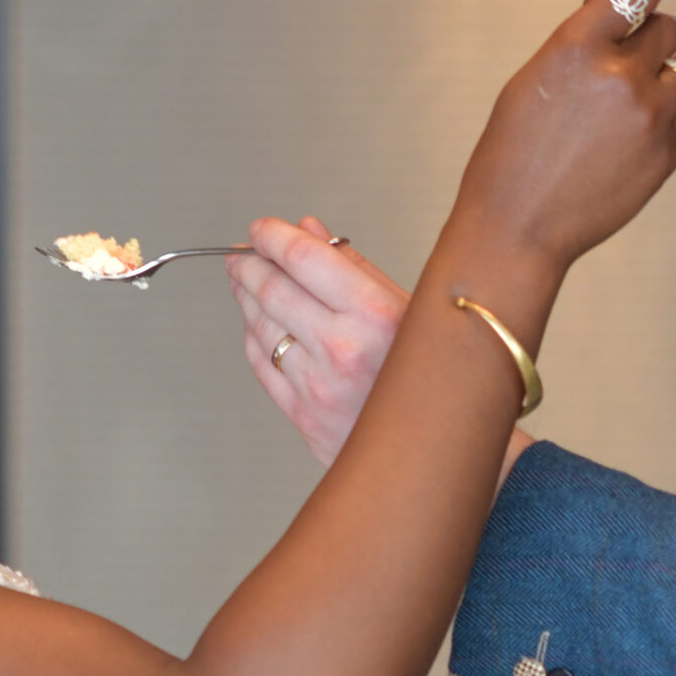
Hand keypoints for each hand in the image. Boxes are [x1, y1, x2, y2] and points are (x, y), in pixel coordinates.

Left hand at [228, 216, 409, 466]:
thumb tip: (310, 231)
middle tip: (241, 254)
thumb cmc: (430, 375)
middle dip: (248, 264)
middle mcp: (342, 348)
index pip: (303, 258)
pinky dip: (253, 335)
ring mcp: (318, 385)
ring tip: (244, 281)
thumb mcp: (408, 307)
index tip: (261, 229)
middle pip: (272, 289)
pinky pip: (261, 364)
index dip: (273, 236)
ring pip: (260, 326)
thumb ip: (354, 267)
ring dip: (245, 297)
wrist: (434, 446)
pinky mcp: (304, 415)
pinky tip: (257, 323)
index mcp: (375, 314)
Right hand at [449, 0, 675, 275]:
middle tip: (617, 68)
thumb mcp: (537, 75)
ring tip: (637, 95)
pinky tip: (637, 131)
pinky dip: (674, 113)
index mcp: (577, 46)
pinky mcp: (668, 151)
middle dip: (647, 39)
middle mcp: (619, 75)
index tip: (637, 1)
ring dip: (671, 71)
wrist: (518, 226)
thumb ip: (582, 27)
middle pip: (668, 26)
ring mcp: (650, 115)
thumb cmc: (516, 148)